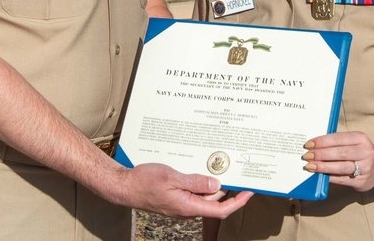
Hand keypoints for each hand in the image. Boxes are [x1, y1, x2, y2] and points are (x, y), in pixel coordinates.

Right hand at [106, 163, 252, 218]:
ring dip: (211, 182)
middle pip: (214, 200)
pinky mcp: (177, 198)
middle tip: (235, 168)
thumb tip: (217, 185)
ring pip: (204, 195)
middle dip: (226, 186)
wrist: (125, 187)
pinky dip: (200, 181)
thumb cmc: (144, 182)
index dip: (238, 202)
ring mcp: (182, 204)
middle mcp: (188, 208)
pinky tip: (199, 167)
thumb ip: (195, 182)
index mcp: (189, 206)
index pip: (220, 209)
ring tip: (216, 163)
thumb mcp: (171, 177)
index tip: (249, 192)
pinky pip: (194, 191)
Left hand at [302, 131, 373, 191]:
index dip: (322, 141)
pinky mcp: (362, 181)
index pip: (339, 138)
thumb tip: (314, 146)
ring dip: (323, 167)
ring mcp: (365, 168)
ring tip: (310, 166)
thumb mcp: (353, 142)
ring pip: (341, 167)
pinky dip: (329, 177)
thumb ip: (337, 143)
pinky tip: (320, 175)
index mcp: (361, 138)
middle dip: (321, 154)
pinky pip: (342, 179)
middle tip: (307, 156)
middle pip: (340, 153)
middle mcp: (365, 152)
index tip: (309, 144)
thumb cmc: (359, 152)